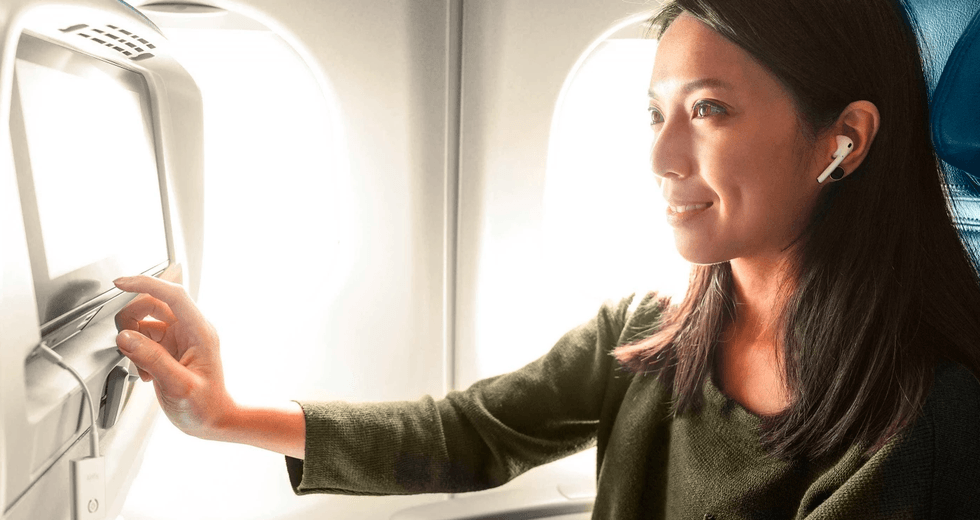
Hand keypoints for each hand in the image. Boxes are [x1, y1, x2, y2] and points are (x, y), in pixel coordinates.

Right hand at [114, 275, 234, 440]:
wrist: (213, 422)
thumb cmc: (205, 407)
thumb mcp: (178, 385)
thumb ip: (152, 359)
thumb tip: (126, 337)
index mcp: (199, 332)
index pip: (173, 296)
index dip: (146, 284)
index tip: (121, 284)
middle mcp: (190, 330)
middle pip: (152, 305)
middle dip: (132, 321)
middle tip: (126, 346)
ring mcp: (180, 339)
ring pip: (145, 322)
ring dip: (134, 342)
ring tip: (142, 368)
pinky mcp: (169, 349)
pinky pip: (144, 340)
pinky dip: (137, 354)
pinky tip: (147, 374)